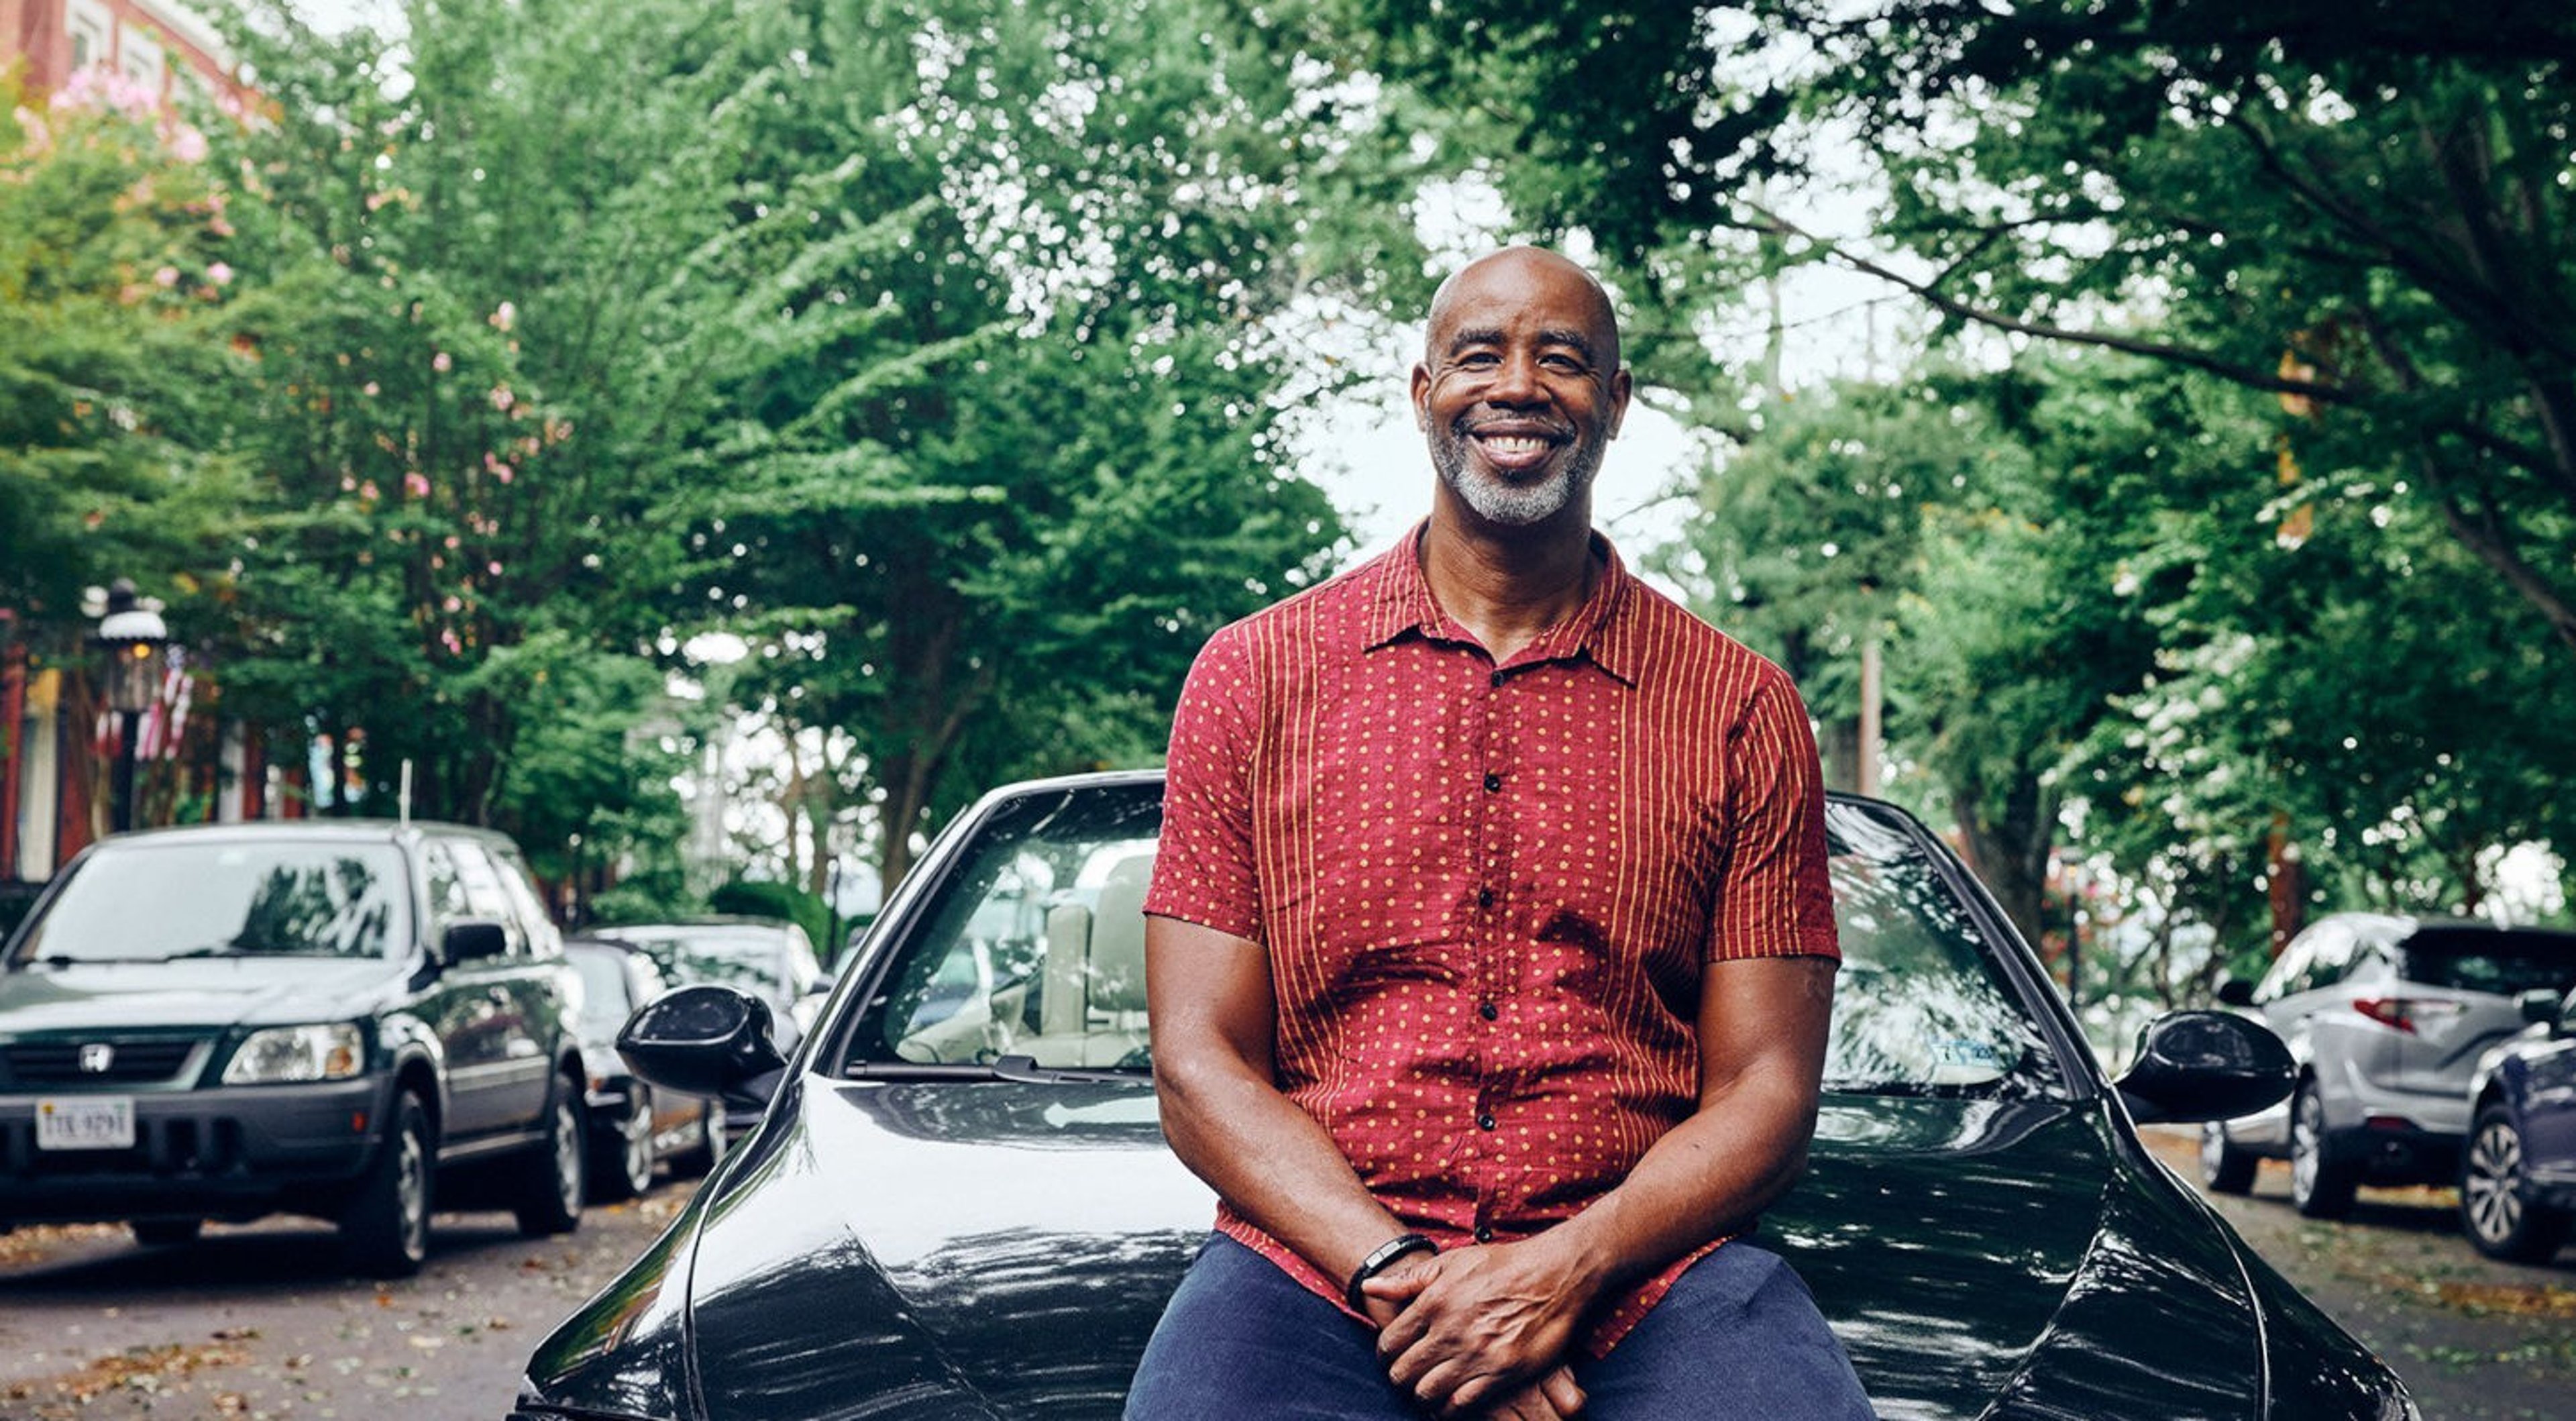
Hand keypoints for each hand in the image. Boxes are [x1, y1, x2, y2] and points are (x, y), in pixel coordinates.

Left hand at [1363, 1243, 1592, 1415]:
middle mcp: (1449, 1331)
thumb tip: (1370, 1287)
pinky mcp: (1501, 1372)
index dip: (1385, 1354)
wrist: (1553, 1274)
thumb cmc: (1501, 1265)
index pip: (1389, 1343)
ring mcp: (1475, 1354)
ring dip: (1422, 1394)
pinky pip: (1461, 1404)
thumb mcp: (1451, 1262)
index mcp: (1432, 1303)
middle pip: (1403, 1373)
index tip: (1393, 1357)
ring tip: (1427, 1389)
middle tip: (1407, 1376)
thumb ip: (1408, 1280)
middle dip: (1399, 1377)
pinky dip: (1449, 1408)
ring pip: (1427, 1392)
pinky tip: (1450, 1401)